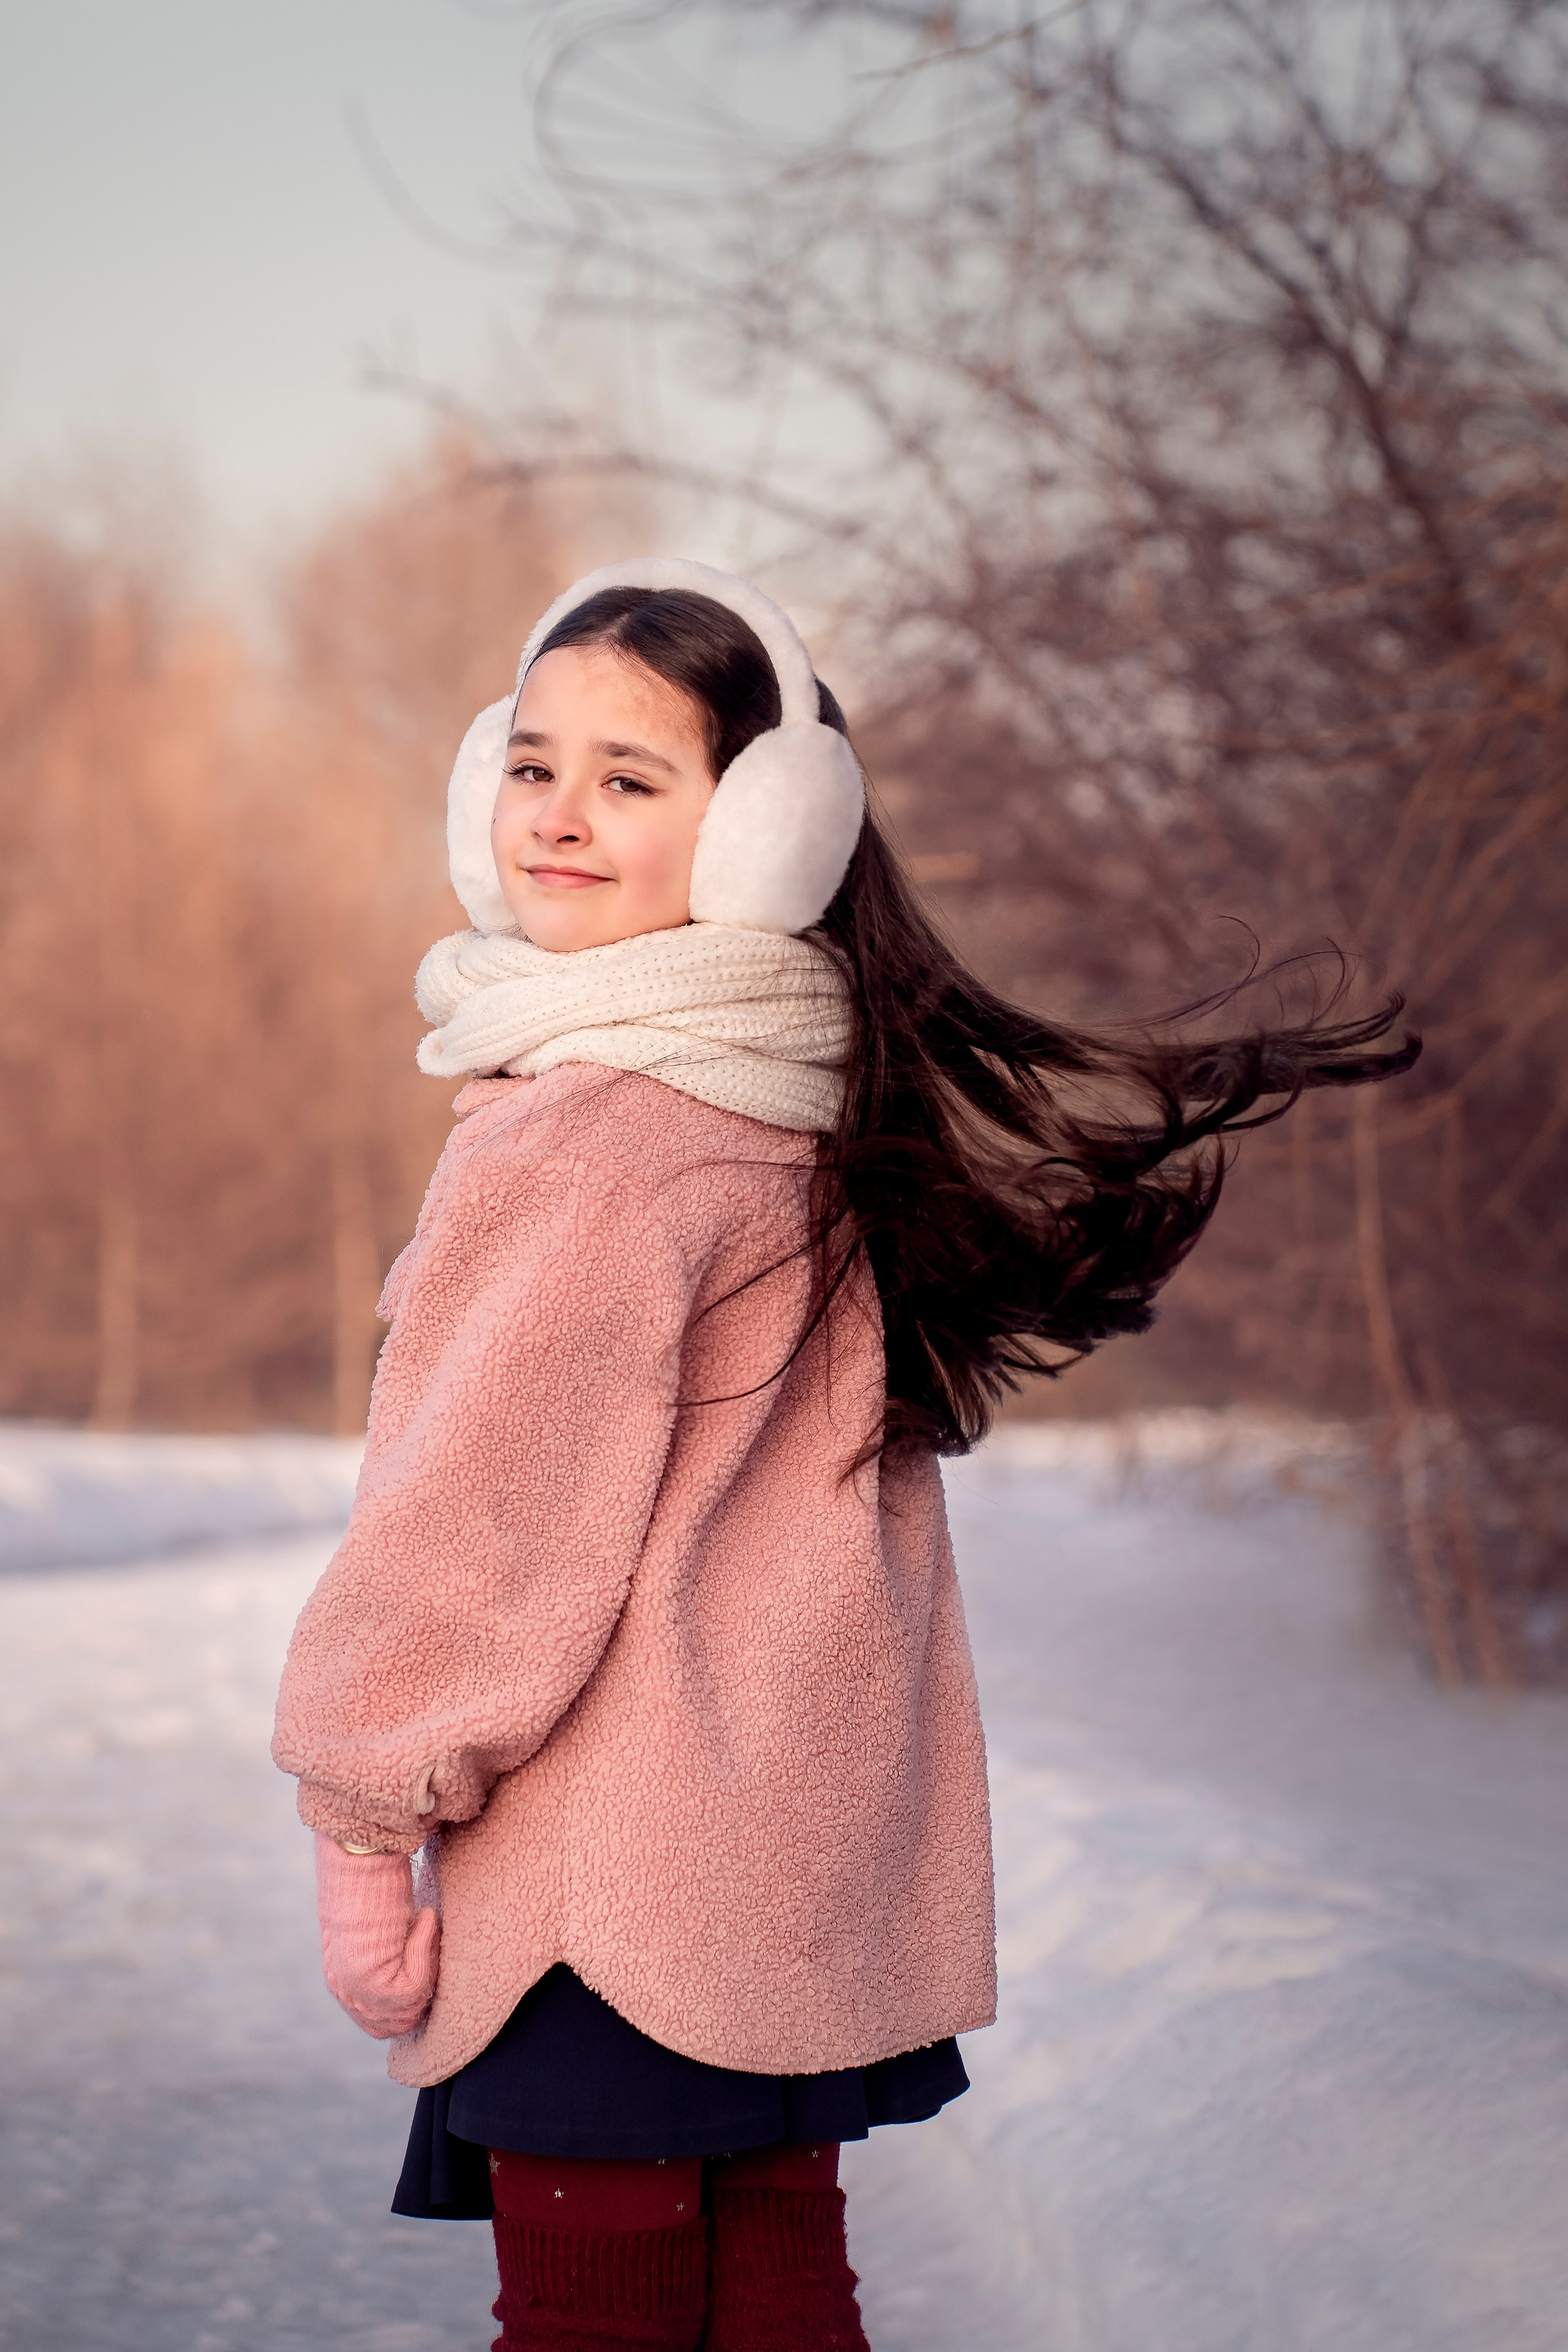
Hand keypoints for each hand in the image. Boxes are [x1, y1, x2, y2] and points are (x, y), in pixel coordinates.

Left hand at [313, 1832, 439, 2038]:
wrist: (357, 1863)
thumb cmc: (370, 1883)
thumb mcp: (375, 1929)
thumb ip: (384, 1956)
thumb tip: (413, 1960)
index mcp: (340, 1982)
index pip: (376, 2023)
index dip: (406, 2005)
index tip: (424, 1967)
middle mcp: (345, 1993)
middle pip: (394, 2025)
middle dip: (421, 1991)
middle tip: (430, 1945)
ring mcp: (358, 1993)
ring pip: (412, 2008)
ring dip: (427, 1967)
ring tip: (425, 1928)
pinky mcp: (376, 1985)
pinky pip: (419, 1986)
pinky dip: (428, 1950)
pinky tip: (425, 1918)